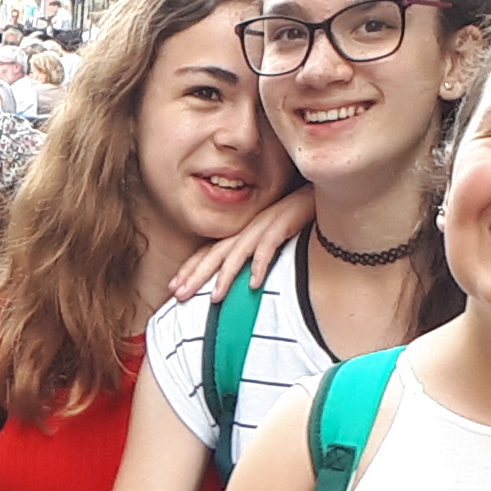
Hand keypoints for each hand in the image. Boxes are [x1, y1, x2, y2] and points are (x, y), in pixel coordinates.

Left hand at [161, 191, 310, 306]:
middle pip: (214, 255)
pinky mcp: (282, 225)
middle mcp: (245, 230)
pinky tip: (253, 284)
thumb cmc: (292, 216)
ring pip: (237, 253)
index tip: (173, 288)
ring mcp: (262, 227)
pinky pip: (268, 248)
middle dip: (195, 275)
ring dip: (225, 276)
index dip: (190, 269)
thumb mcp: (267, 236)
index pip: (208, 252)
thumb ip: (253, 253)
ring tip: (215, 298)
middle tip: (178, 295)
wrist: (317, 192)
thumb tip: (242, 280)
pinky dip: (260, 266)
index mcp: (240, 233)